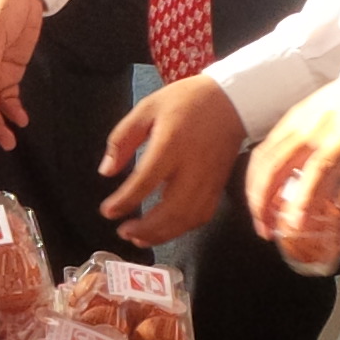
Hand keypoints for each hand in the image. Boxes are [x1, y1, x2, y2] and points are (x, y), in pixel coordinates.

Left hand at [96, 75, 246, 248]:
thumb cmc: (187, 102)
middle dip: (145, 228)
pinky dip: (182, 228)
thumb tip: (106, 171)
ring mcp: (209, 180)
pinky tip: (166, 230)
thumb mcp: (147, 108)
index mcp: (172, 144)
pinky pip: (202, 216)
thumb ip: (123, 139)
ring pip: (187, 218)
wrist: (232, 101)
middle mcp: (193, 167)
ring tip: (139, 237)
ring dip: (162, 234)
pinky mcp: (218, 186)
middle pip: (171, 209)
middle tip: (123, 232)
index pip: (146, 180)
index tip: (108, 211)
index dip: (125, 200)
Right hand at [247, 57, 339, 255]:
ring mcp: (302, 118)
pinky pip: (266, 146)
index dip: (304, 199)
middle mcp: (319, 126)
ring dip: (256, 190)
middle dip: (265, 202)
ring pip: (265, 156)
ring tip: (261, 219)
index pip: (319, 170)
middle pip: (277, 165)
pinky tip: (261, 191)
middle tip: (268, 232)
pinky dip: (258, 172)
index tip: (295, 225)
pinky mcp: (294, 115)